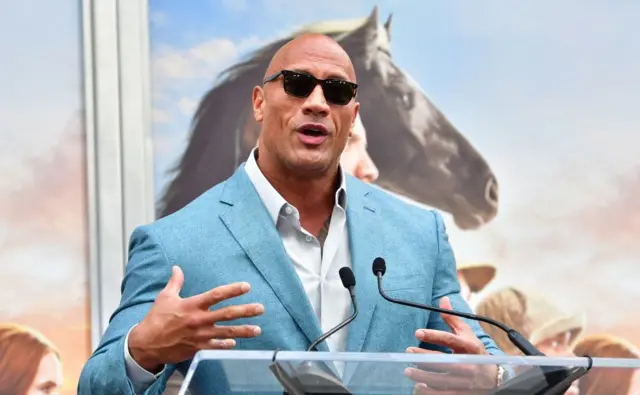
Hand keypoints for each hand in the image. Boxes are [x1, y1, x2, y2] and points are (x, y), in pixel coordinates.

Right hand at [129, 265, 263, 371]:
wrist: (146, 344)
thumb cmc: (156, 319)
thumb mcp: (165, 297)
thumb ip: (175, 282)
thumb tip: (177, 268)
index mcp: (192, 305)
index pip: (217, 295)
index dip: (233, 290)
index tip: (246, 286)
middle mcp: (199, 320)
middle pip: (227, 314)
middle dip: (246, 311)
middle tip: (260, 308)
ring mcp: (200, 335)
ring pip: (227, 332)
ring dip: (244, 331)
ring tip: (258, 329)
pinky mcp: (197, 348)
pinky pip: (216, 347)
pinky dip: (226, 345)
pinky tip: (236, 342)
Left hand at [405, 297, 497, 393]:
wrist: (495, 378)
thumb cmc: (476, 353)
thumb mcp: (468, 334)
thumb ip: (453, 319)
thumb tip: (443, 299)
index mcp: (469, 347)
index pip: (450, 339)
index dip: (434, 335)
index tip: (418, 332)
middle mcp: (468, 364)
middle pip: (443, 361)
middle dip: (424, 357)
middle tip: (408, 351)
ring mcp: (465, 382)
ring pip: (441, 380)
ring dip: (422, 375)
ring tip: (408, 370)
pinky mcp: (462, 394)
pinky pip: (443, 394)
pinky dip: (429, 392)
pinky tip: (418, 387)